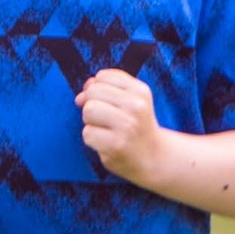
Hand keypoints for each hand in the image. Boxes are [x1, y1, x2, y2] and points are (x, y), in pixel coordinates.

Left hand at [78, 69, 167, 183]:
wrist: (154, 157)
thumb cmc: (136, 126)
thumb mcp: (131, 100)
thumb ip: (106, 89)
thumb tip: (81, 95)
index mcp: (140, 91)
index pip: (103, 76)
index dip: (98, 89)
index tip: (108, 102)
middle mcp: (136, 106)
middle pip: (93, 92)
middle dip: (92, 104)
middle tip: (107, 119)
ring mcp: (127, 126)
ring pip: (88, 110)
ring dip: (90, 122)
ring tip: (106, 130)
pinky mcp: (116, 145)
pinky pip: (87, 133)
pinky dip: (92, 139)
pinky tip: (106, 143)